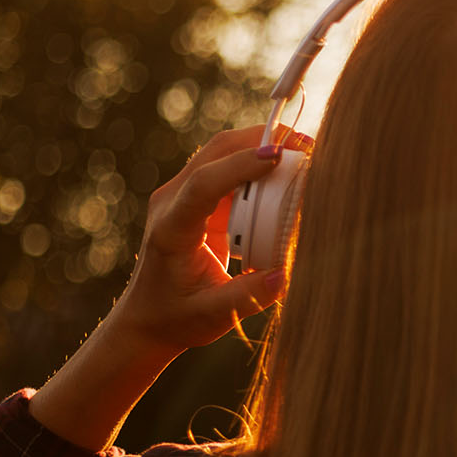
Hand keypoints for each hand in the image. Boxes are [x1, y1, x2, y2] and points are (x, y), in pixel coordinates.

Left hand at [107, 125, 310, 357]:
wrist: (148, 316)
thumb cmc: (177, 318)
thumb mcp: (213, 316)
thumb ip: (248, 296)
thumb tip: (286, 273)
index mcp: (172, 230)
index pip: (204, 184)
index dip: (240, 166)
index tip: (278, 157)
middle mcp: (172, 202)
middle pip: (215, 151)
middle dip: (261, 139)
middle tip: (308, 144)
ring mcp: (184, 195)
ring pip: (223, 149)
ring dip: (262, 143)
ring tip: (305, 151)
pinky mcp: (199, 197)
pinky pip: (230, 165)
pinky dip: (260, 159)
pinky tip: (289, 167)